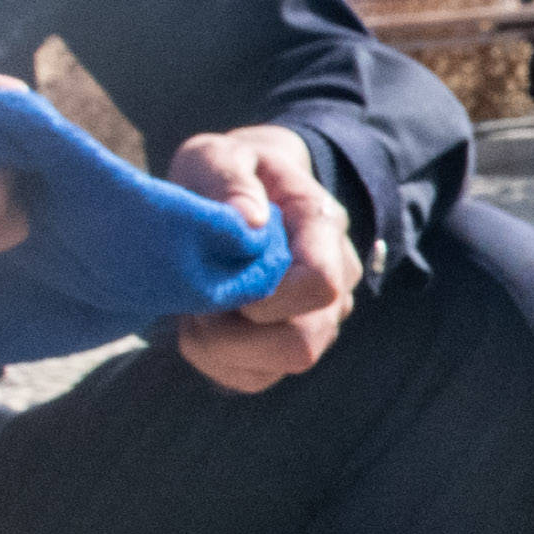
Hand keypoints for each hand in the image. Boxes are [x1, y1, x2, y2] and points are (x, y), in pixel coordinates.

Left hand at [163, 125, 362, 393]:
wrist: (244, 190)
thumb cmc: (231, 171)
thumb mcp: (219, 154)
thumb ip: (229, 177)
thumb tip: (249, 222)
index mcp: (323, 229)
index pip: (321, 284)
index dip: (268, 298)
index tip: (225, 280)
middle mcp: (335, 282)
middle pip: (304, 344)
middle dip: (235, 337)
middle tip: (199, 304)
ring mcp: (317, 319)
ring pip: (281, 367)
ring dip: (223, 350)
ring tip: (198, 309)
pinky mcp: (287, 345)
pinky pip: (257, 379)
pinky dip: (217, 362)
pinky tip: (204, 324)